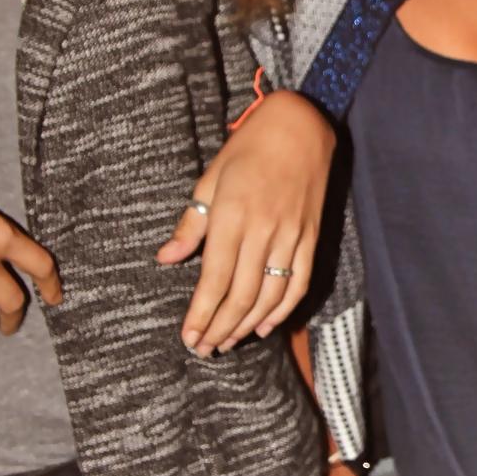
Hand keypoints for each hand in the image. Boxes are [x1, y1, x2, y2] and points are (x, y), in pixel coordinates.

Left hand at [156, 91, 335, 355]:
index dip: (201, 313)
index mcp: (232, 214)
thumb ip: (191, 224)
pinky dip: (283, 309)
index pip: (215, 278)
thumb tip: (166, 258)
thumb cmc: (248, 148)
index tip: (189, 337)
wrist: (301, 126)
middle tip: (204, 349)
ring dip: (247, 325)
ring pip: (270, 295)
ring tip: (228, 342)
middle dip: (221, 327)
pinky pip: (299, 282)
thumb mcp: (211, 179)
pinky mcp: (311, 237)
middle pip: (242, 294)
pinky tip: (265, 326)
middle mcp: (264, 229)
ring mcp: (292, 235)